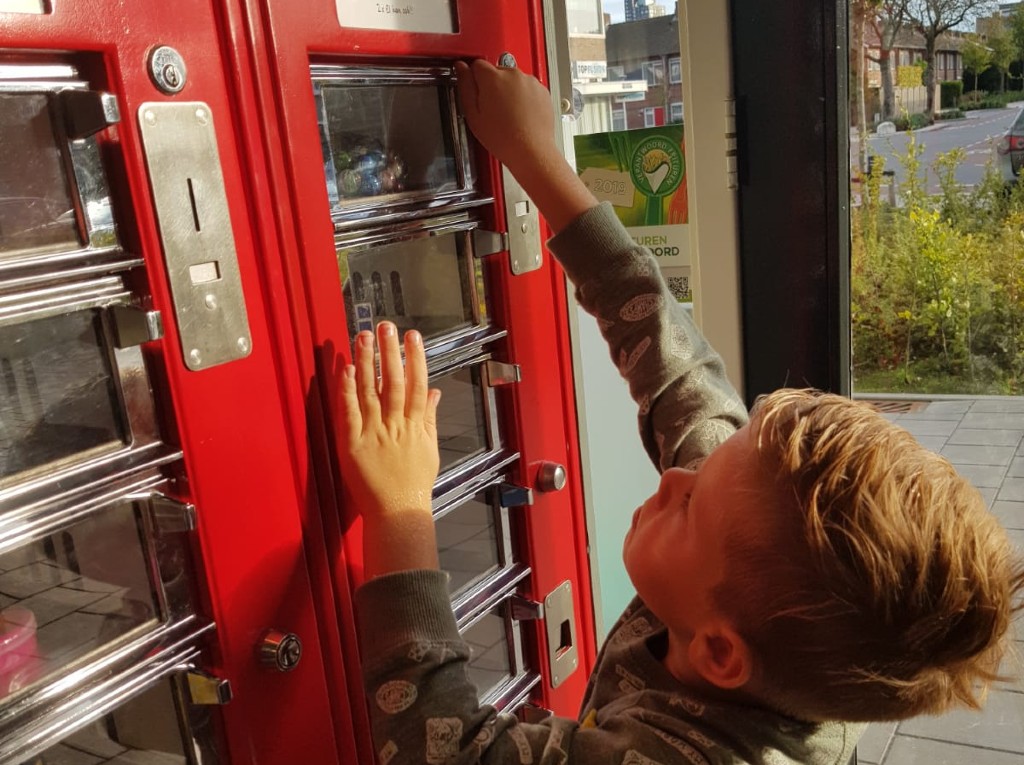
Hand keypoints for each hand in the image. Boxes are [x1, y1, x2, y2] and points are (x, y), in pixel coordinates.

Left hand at [337, 322, 441, 574]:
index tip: (413, 337)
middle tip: (386, 326)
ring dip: (367, 362)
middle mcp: (396, 426)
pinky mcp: (353, 445)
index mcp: (417, 426)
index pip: (419, 384)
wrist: (398, 512)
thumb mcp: (430, 448)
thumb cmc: (416, 483)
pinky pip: (350, 413)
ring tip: (363, 337)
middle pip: (395, 382)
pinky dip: (347, 390)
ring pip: (371, 392)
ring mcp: (375, 434)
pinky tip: (346, 369)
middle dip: (390, 352)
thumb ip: (431, 418)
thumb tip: (436, 392)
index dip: (416, 358)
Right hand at [454, 59, 560, 176]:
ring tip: (508, 115)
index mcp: (492, 78)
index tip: (476, 92)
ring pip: (513, 80)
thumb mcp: (473, 115)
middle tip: (492, 109)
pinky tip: (520, 115)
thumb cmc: (503, 138)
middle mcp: (513, 74)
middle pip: (496, 71)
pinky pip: (528, 88)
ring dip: (509, 91)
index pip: (477, 64)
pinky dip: (524, 98)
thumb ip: (465, 87)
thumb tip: (461, 68)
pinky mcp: (542, 90)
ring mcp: (529, 81)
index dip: (474, 79)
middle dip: (492, 86)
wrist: (531, 151)